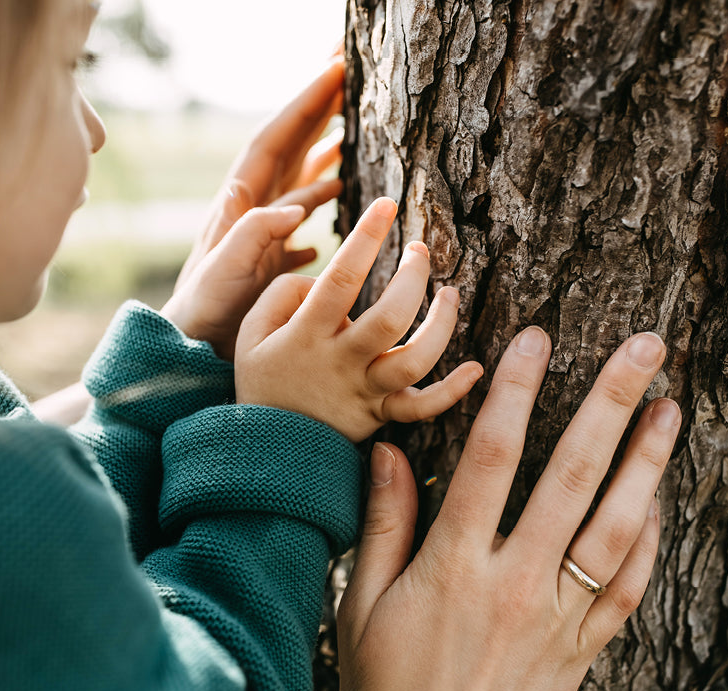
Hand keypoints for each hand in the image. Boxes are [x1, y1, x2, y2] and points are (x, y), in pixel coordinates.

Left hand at [161, 58, 344, 358]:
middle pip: (289, 148)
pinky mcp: (270, 260)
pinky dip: (319, 209)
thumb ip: (256, 233)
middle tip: (347, 78)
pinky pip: (300, 224)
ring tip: (350, 136)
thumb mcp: (225, 270)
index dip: (305, 104)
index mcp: (241, 203)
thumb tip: (296, 206)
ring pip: (298, 182)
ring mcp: (262, 234)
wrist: (190, 347)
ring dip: (322, 156)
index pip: (275, 139)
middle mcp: (252, 210)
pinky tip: (336, 209)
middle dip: (316, 112)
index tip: (335, 70)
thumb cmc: (204, 311)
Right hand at [234, 197, 483, 442]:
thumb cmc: (262, 379)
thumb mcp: (251, 331)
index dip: (366, 236)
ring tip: (450, 294)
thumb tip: (323, 280)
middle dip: (413, 277)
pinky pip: (421, 408)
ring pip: (415, 360)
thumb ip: (283, 294)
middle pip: (390, 317)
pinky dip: (453, 392)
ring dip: (442, 325)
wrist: (264, 448)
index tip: (387, 204)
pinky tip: (476, 369)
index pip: (342, 278)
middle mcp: (341, 362)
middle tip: (420, 250)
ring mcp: (365, 391)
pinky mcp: (381, 415)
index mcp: (307, 334)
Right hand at [338, 329, 680, 690]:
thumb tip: (389, 453)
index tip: (535, 340)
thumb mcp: (362, 607)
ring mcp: (558, 615)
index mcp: (455, 565)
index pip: (491, 457)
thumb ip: (381, 526)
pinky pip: (629, 586)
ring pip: (616, 525)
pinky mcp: (584, 647)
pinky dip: (651, 539)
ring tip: (670, 407)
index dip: (515, 391)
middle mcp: (516, 581)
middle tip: (644, 349)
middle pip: (572, 475)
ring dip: (647, 462)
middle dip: (610, 403)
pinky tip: (661, 498)